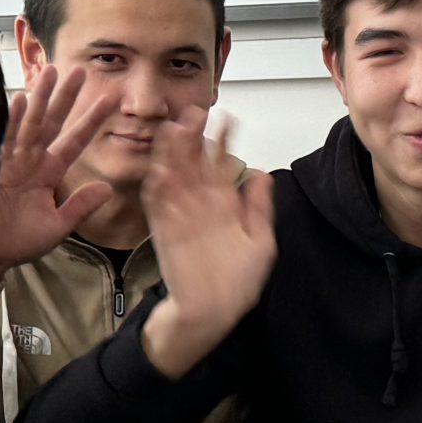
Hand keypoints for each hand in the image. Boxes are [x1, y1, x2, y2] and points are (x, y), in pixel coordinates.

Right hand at [0, 64, 122, 278]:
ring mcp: (12, 162)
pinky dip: (12, 122)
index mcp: (48, 173)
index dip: (91, 121)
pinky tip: (19, 99)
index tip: (110, 100)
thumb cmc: (18, 242)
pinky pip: (5, 142)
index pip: (75, 142)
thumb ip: (80, 206)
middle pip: (53, 123)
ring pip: (31, 125)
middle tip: (81, 70)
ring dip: (41, 98)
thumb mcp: (57, 226)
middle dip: (67, 97)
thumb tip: (108, 188)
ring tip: (52, 71)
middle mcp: (32, 161)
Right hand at [141, 106, 275, 377]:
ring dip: (173, 152)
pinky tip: (160, 165)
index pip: (222, 164)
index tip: (228, 117)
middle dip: (193, 136)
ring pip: (174, 176)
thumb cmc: (238, 281)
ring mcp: (181, 216)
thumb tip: (264, 173)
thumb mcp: (261, 242)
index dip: (224, 141)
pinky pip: (159, 205)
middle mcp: (201, 205)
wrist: (215, 312)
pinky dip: (158, 185)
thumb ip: (260, 208)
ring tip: (176, 127)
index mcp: (225, 204)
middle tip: (194, 110)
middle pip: (194, 162)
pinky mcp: (165, 232)